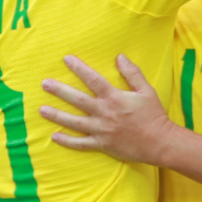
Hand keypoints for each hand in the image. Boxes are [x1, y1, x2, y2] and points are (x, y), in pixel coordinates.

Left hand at [39, 54, 176, 165]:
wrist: (160, 142)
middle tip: (45, 84)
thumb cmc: (154, 115)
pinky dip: (67, 141)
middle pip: (78, 100)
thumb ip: (132, 73)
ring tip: (41, 110)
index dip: (79, 68)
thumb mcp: (146, 90)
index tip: (66, 59)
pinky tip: (54, 137)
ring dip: (57, 116)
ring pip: (74, 122)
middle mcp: (104, 113)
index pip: (93, 80)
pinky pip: (81, 144)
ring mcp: (101, 130)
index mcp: (114, 98)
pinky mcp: (102, 144)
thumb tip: (120, 56)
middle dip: (60, 91)